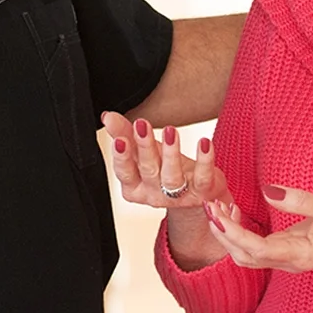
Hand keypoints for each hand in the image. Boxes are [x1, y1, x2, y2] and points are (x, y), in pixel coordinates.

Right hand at [102, 111, 229, 209]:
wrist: (195, 194)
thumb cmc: (164, 169)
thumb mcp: (142, 153)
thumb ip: (124, 134)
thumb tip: (107, 117)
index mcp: (135, 186)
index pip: (125, 172)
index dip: (121, 157)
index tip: (119, 139)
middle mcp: (154, 194)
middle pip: (148, 170)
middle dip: (144, 148)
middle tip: (142, 126)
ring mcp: (179, 196)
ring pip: (173, 177)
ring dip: (171, 153)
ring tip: (171, 131)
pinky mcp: (201, 192)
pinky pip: (203, 177)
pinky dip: (205, 160)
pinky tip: (204, 142)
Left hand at [206, 184, 312, 273]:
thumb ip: (300, 200)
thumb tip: (269, 191)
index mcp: (303, 254)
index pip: (257, 249)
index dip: (233, 233)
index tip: (216, 214)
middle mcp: (292, 262)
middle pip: (245, 257)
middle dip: (223, 234)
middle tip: (209, 205)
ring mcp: (290, 258)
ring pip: (247, 256)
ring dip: (229, 235)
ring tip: (218, 207)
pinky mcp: (289, 251)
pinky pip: (256, 248)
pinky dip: (240, 233)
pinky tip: (236, 212)